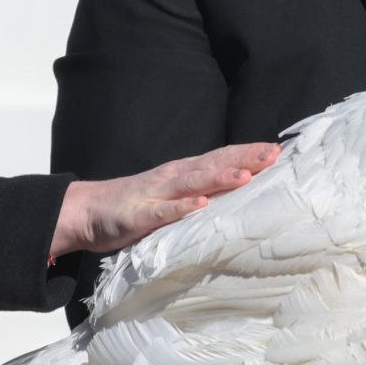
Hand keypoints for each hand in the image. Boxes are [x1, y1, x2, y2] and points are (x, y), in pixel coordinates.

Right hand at [49, 141, 280, 258]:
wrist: (88, 210)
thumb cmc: (136, 204)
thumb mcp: (174, 195)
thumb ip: (201, 191)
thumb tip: (238, 191)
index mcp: (184, 172)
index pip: (221, 158)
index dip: (248, 153)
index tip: (277, 150)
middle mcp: (174, 177)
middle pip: (213, 165)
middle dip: (244, 159)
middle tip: (272, 154)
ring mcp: (156, 194)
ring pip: (192, 184)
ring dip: (219, 179)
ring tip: (245, 176)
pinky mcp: (139, 215)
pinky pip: (163, 211)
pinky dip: (182, 208)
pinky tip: (200, 205)